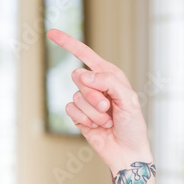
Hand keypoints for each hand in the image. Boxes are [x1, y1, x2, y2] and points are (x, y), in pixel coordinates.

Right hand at [46, 29, 152, 172]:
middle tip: (108, 107)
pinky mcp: (78, 115)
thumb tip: (83, 74)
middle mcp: (96, 85)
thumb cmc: (133, 125)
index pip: (85, 55)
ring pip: (75, 96)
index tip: (50, 32)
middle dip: (93, 94)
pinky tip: (96, 127)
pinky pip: (70, 110)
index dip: (68, 43)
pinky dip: (84, 119)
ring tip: (107, 121)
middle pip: (78, 77)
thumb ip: (108, 81)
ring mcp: (86, 101)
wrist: (127, 152)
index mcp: (110, 75)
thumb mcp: (128, 99)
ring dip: (93, 112)